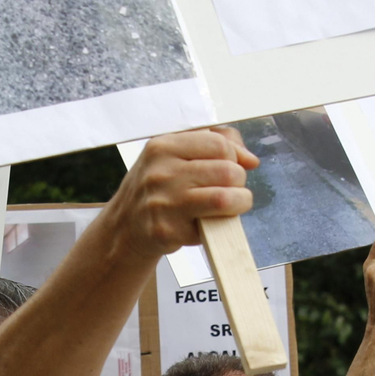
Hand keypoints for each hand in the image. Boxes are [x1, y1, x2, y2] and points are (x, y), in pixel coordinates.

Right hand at [107, 129, 258, 259]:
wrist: (124, 227)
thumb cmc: (155, 189)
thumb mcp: (173, 155)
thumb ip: (214, 144)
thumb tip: (250, 159)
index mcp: (162, 146)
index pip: (219, 144)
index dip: (233, 157)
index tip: (228, 166)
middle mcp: (161, 173)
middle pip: (228, 171)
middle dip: (238, 182)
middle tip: (229, 189)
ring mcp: (164, 203)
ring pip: (225, 198)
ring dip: (239, 203)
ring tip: (231, 205)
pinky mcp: (168, 231)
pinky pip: (212, 226)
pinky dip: (218, 225)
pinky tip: (207, 222)